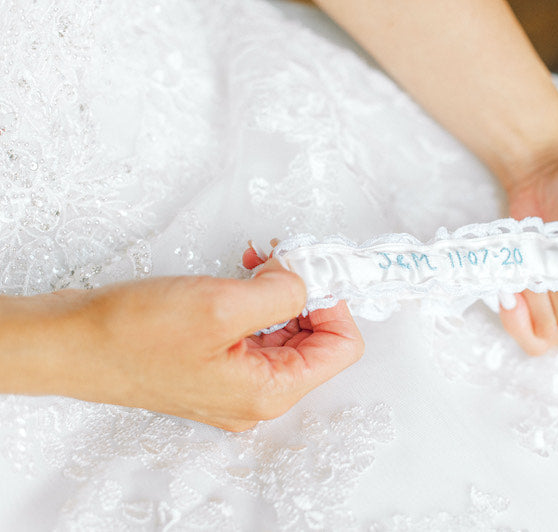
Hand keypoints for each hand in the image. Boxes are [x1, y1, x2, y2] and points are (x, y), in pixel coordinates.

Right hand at [3, 257, 363, 431]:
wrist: (72, 344)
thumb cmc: (132, 336)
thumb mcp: (223, 306)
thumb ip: (283, 293)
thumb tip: (311, 281)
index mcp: (269, 391)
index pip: (341, 348)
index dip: (335, 302)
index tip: (317, 269)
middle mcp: (257, 393)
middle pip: (316, 338)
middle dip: (306, 291)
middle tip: (285, 257)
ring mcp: (236, 380)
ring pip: (285, 330)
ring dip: (280, 289)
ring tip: (258, 261)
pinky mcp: (216, 363)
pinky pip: (256, 330)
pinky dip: (256, 298)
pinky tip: (242, 273)